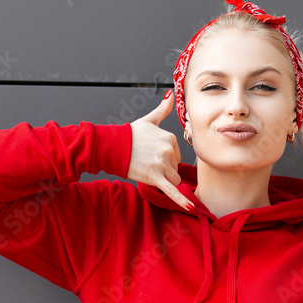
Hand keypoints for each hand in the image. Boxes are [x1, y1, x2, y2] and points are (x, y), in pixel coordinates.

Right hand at [127, 90, 196, 210]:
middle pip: (175, 169)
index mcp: (170, 138)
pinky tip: (190, 208)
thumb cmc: (129, 135)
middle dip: (164, 170)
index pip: (177, 156)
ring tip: (147, 171)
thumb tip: (172, 94)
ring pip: (173, 180)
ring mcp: (162, 164)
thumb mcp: (148, 120)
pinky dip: (181, 200)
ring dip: (163, 180)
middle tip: (147, 162)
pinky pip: (171, 191)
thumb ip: (163, 110)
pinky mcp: (155, 177)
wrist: (112, 146)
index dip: (166, 160)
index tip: (153, 155)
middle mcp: (169, 150)